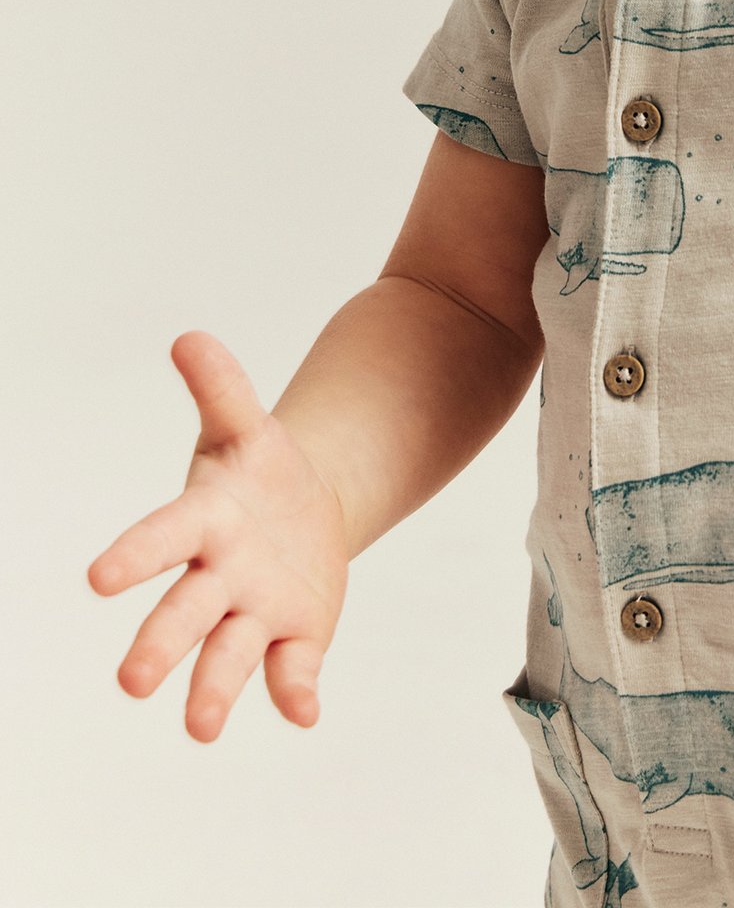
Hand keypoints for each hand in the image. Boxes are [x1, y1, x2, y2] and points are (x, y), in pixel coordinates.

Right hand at [87, 330, 349, 742]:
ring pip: (227, 656)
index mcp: (203, 521)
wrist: (302, 510)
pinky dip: (294, 692)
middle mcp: (218, 577)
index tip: (98, 576)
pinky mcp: (294, 638)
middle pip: (184, 613)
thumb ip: (221, 386)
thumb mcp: (246, 424)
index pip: (161, 538)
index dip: (133, 554)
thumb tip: (189, 337)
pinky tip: (304, 711)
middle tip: (131, 682)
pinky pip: (291, 671)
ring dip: (212, 693)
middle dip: (158, 645)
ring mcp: (253, 612)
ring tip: (201, 728)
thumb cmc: (256, 470)